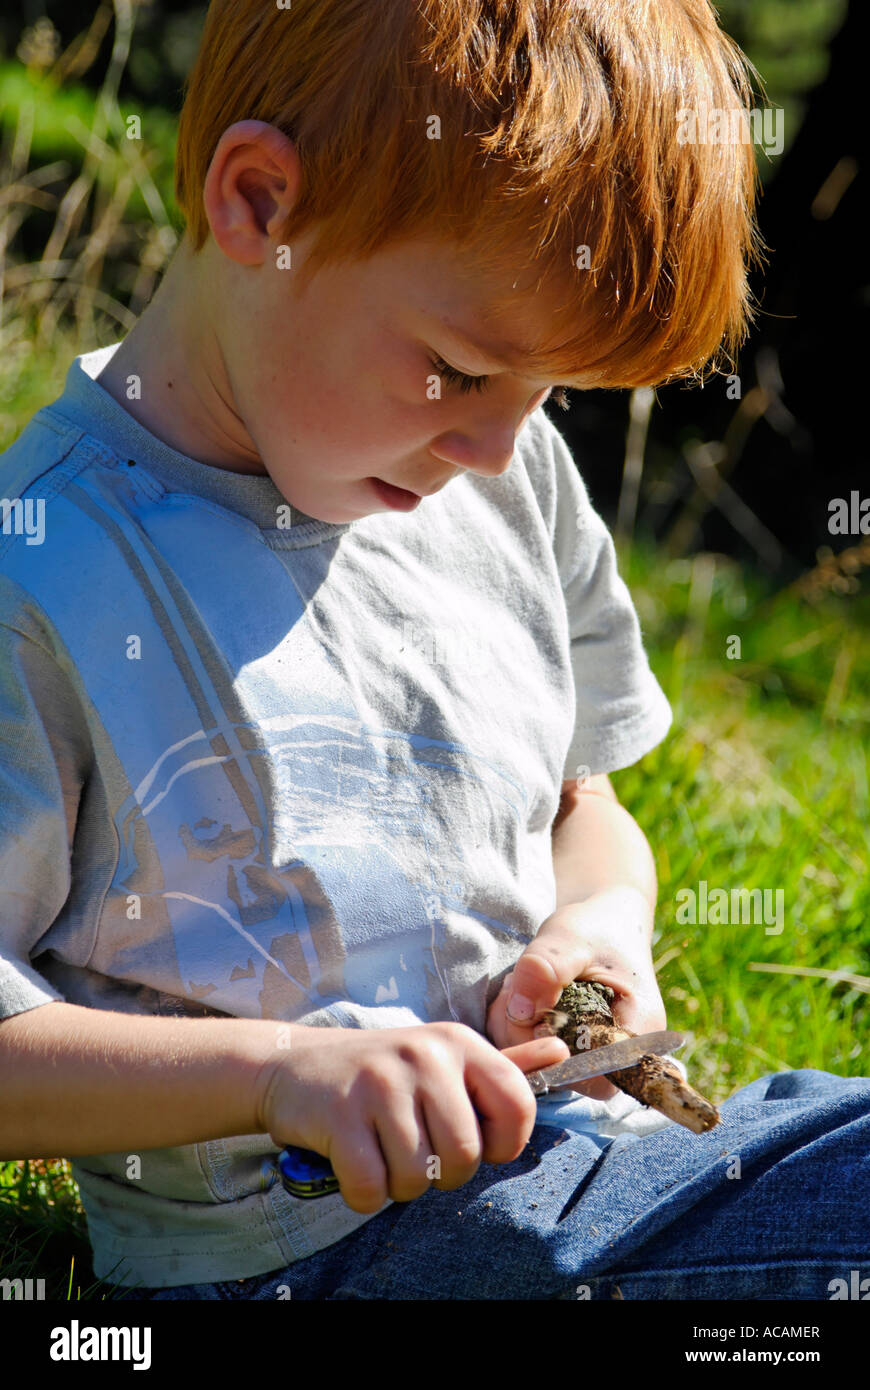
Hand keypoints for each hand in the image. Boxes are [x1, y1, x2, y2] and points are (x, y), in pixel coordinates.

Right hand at [255, 1022, 569, 1213]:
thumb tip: (563, 1053)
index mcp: (459, 1043)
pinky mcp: (340, 1113)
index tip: (475, 1145)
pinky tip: (351, 1164)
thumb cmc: (381, 1071)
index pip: (518, 1104)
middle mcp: (426, 1055)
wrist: (292, 1064)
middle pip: (465, 1155)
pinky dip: (362, 1193)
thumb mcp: (443, 1056)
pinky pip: (371, 1187)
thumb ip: (503, 1064)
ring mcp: (381, 1082)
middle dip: (442, 1174)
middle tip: (415, 1153)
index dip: (503, 1144)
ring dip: (398, 1184)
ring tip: (380, 1152)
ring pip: (418, 1176)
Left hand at [486, 894, 666, 1100]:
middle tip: (515, 984)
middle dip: (526, 1033)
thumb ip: (547, 968)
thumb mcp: (570, 937)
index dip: (554, 1051)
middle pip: (565, 1073)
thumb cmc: (596, 926)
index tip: (530, 1008)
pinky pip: (534, 1053)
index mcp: (640, 1030)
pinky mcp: (570, 1048)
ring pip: (543, 1064)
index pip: (597, 1075)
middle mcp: (620, 1053)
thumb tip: (519, 1012)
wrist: (602, 920)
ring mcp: (593, 1053)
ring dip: (515, 1028)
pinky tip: (516, 993)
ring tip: (517, 983)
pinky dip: (514, 1027)